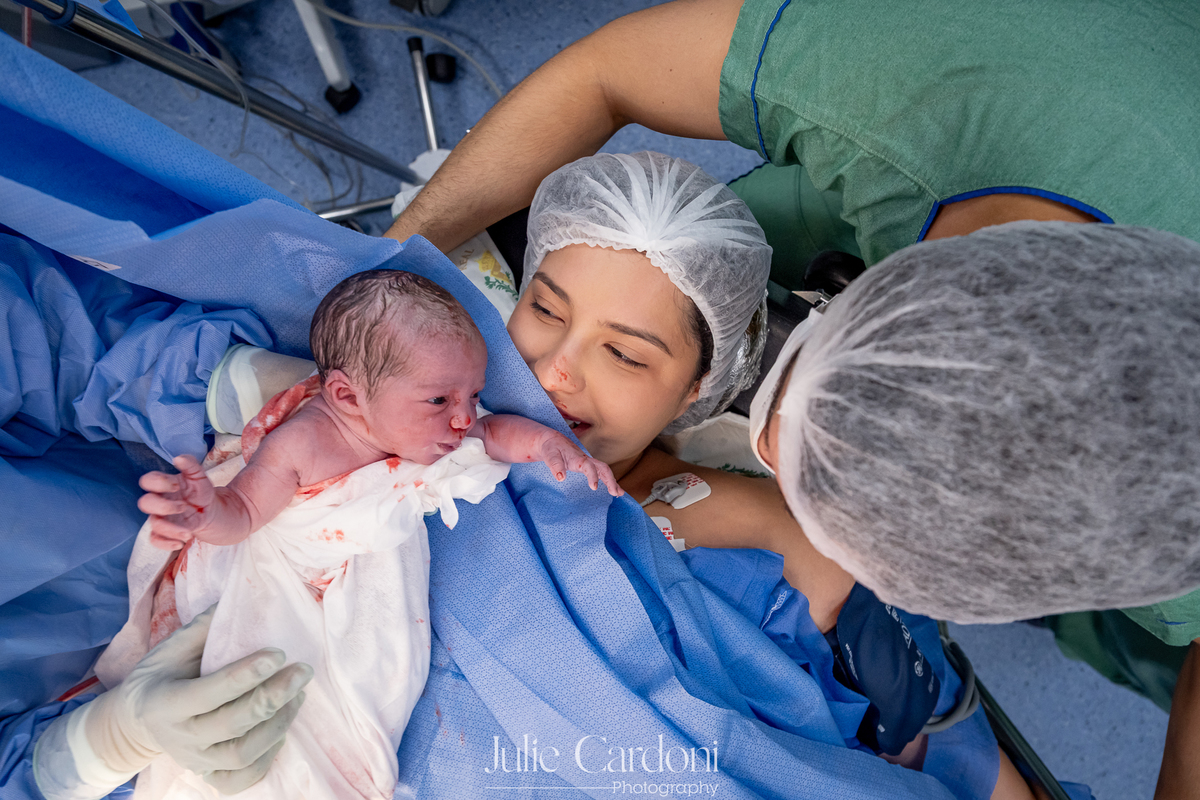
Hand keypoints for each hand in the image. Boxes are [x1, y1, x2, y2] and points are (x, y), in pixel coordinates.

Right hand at [86, 605, 312, 793]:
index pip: (211, 692)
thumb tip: (242, 598)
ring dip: (278, 725)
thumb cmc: (162, 675)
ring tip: (299, 696)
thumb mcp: (171, 647)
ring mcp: (194, 762)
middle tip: (303, 671)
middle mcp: (179, 738)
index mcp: (165, 702)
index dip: (247, 674)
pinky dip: (267, 759)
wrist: (135, 722)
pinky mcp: (207, 776)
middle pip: (233, 724)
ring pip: (242, 755)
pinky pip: (241, 779)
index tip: (279, 653)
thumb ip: (204, 627)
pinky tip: (282, 730)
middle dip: (273, 697)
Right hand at [138, 455, 215, 549]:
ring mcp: (162, 518)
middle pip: (144, 503)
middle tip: (184, 507)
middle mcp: (159, 502)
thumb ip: (191, 465)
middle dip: (164, 506)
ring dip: (171, 529)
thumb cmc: (200, 491)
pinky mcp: (167, 533)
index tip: (177, 485)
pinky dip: (166, 544)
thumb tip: (179, 458)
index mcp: (163, 486)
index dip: (159, 482)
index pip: (147, 481)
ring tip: (189, 531)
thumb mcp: (199, 476)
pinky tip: (181, 542)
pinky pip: (156, 540)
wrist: (212, 511)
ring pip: (153, 525)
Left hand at [537, 432, 622, 495]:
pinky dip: (609, 481)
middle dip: (610, 480)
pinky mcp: (588, 465)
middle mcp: (586, 460)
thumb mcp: (550, 455)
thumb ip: (555, 465)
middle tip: (614, 493)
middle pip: (603, 468)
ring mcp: (588, 462)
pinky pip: (601, 473)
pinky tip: (614, 490)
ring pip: (604, 470)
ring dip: (612, 481)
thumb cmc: (551, 448)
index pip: (588, 466)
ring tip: (619, 493)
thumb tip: (561, 478)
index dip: (593, 476)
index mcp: (577, 458)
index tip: (594, 487)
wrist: (552, 440)